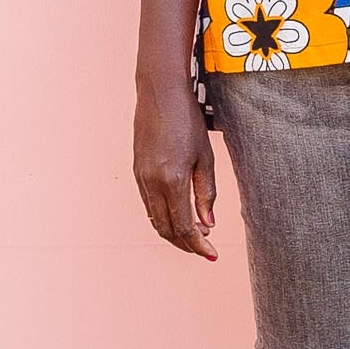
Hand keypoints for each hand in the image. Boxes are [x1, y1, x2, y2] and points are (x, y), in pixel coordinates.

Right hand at [133, 82, 218, 259]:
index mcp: (172, 180)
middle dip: (186, 243)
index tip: (212, 254)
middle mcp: (152, 183)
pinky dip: (164, 217)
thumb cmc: (188, 121)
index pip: (184, 226)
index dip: (198, 245)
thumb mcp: (206, 157)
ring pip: (155, 219)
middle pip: (167, 229)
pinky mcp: (137, 172)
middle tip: (206, 247)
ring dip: (175, 232)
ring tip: (196, 233)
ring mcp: (141, 178)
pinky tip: (179, 214)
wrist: (160, 94)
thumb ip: (206, 192)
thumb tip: (208, 223)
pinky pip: (149, 205)